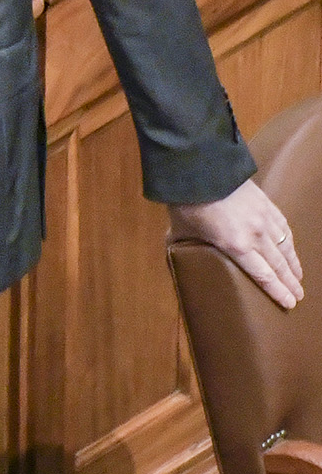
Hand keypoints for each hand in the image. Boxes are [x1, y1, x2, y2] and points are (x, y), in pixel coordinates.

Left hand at [169, 179, 303, 310]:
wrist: (200, 169)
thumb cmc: (186, 203)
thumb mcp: (179, 231)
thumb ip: (180, 247)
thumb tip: (173, 258)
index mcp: (235, 246)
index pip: (263, 275)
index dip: (278, 291)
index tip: (290, 303)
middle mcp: (256, 235)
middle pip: (279, 264)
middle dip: (290, 283)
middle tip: (299, 297)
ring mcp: (264, 218)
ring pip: (286, 246)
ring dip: (294, 264)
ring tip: (299, 277)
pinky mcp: (267, 204)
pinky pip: (284, 228)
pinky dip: (290, 242)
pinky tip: (292, 249)